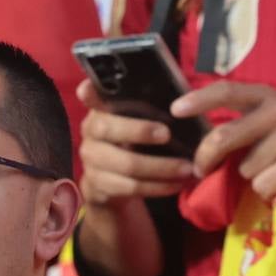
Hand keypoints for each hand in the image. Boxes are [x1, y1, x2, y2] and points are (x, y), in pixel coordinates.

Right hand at [74, 78, 196, 205]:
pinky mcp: (98, 185)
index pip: (90, 96)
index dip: (89, 92)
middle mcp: (90, 132)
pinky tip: (176, 184)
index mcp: (100, 110)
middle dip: (139, 131)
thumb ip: (147, 109)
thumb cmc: (134, 141)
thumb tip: (181, 100)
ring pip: (126, 164)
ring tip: (186, 168)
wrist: (113, 180)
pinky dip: (157, 187)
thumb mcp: (139, 122)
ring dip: (160, 167)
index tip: (89, 88)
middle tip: (167, 135)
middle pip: (107, 129)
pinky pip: (131, 187)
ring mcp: (91, 160)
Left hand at [180, 81, 275, 200]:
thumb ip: (247, 123)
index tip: (175, 110)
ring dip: (252, 177)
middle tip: (200, 169)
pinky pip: (262, 185)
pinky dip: (268, 190)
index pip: (226, 91)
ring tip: (275, 170)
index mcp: (268, 97)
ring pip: (244, 169)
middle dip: (206, 158)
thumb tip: (205, 143)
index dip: (198, 100)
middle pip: (223, 137)